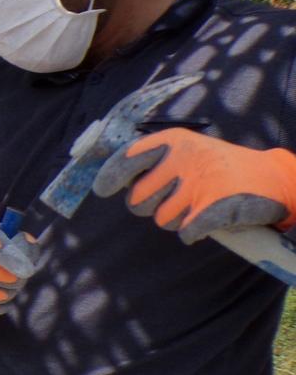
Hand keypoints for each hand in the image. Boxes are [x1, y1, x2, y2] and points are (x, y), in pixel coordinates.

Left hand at [94, 128, 295, 243]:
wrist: (273, 177)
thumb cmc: (220, 166)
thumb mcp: (188, 150)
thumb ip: (153, 161)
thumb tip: (112, 179)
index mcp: (173, 142)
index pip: (126, 159)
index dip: (109, 177)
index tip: (102, 189)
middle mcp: (182, 160)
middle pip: (137, 200)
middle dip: (150, 206)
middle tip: (173, 200)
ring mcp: (197, 184)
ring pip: (161, 219)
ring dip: (176, 219)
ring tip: (197, 205)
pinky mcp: (212, 209)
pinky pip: (185, 232)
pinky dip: (194, 232)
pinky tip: (207, 220)